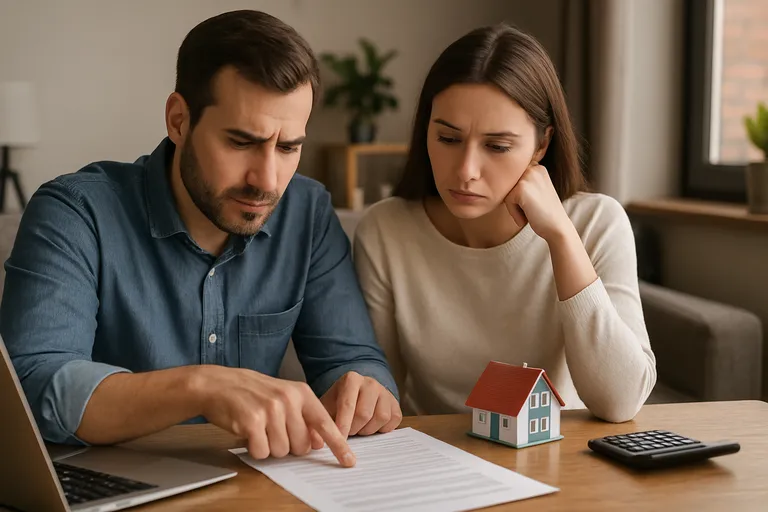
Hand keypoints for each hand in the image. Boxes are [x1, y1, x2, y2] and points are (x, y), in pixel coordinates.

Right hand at [195, 366, 355, 466]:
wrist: (219, 384)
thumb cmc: (253, 392)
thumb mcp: (284, 395)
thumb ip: (304, 416)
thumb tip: (319, 443)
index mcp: (301, 392)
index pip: (325, 423)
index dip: (338, 445)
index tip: (349, 460)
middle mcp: (289, 399)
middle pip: (302, 446)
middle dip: (288, 445)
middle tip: (273, 429)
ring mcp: (271, 409)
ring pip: (282, 451)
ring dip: (269, 446)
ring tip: (259, 427)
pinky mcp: (252, 421)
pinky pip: (262, 452)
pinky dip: (255, 448)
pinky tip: (248, 432)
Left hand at [320, 372, 402, 437]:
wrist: (358, 395)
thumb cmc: (339, 404)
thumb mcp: (326, 407)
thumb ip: (319, 420)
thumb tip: (316, 441)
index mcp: (351, 380)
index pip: (347, 405)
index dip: (342, 425)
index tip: (339, 441)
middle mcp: (370, 382)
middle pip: (364, 414)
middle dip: (354, 429)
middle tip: (348, 432)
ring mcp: (385, 392)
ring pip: (380, 418)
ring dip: (368, 430)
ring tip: (359, 428)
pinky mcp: (395, 403)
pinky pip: (392, 421)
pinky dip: (382, 429)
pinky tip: (372, 426)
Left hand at [504, 162, 573, 242]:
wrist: (557, 227)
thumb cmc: (544, 213)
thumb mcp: (535, 191)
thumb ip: (522, 183)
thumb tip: (499, 180)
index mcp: (537, 167)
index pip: (513, 180)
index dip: (518, 196)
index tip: (534, 203)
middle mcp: (533, 168)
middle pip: (508, 185)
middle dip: (515, 200)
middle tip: (532, 209)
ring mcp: (528, 176)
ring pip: (506, 193)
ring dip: (515, 207)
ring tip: (531, 211)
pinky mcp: (521, 188)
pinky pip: (507, 201)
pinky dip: (515, 212)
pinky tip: (528, 215)